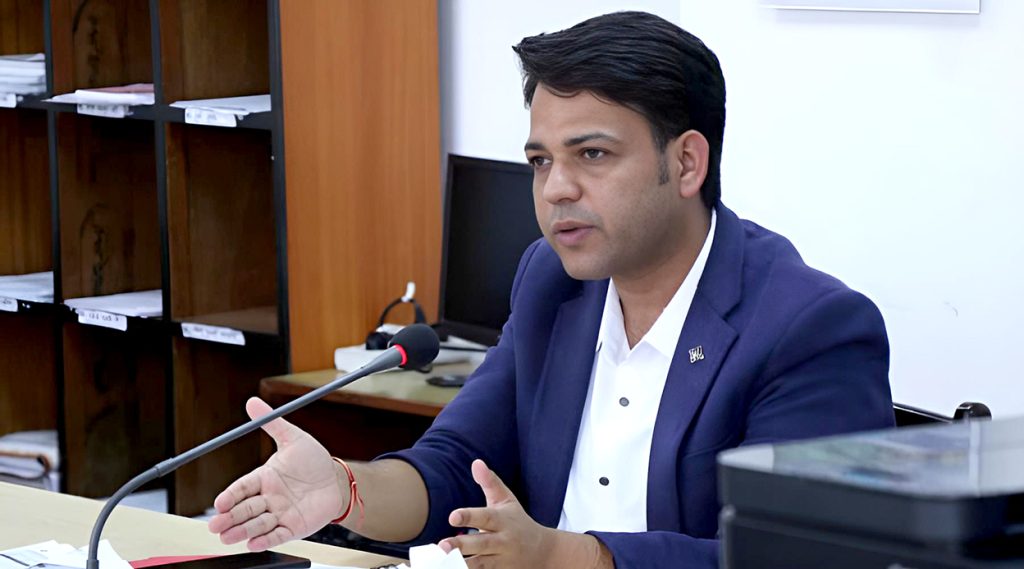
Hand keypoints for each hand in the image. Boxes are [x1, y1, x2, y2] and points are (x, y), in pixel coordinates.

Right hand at [207, 397, 345, 550]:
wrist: (336, 480)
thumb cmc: (313, 460)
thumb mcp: (293, 438)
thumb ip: (272, 423)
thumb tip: (252, 401)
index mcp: (264, 478)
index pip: (242, 488)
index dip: (230, 496)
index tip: (219, 502)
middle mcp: (268, 498)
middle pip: (244, 509)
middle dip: (229, 518)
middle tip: (215, 525)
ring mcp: (279, 514)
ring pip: (257, 524)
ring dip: (242, 531)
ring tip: (228, 537)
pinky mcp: (292, 527)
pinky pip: (277, 535)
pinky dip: (265, 540)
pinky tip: (254, 543)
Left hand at [439, 460, 610, 568]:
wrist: (544, 552)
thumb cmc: (518, 522)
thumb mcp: (507, 501)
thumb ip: (490, 482)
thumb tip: (476, 462)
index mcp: (503, 520)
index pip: (486, 517)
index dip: (469, 516)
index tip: (452, 516)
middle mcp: (503, 541)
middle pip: (482, 543)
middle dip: (462, 545)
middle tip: (442, 545)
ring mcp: (502, 560)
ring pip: (481, 564)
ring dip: (462, 564)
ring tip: (443, 562)